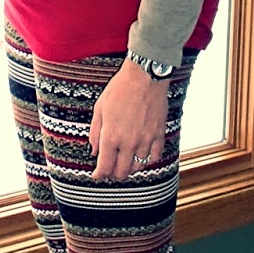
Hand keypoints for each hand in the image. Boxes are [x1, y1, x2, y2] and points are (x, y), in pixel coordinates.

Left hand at [89, 60, 170, 181]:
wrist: (144, 77)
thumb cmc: (119, 90)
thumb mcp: (99, 109)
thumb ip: (94, 133)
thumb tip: (94, 152)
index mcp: (111, 137)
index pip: (104, 167)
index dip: (99, 175)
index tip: (96, 175)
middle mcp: (128, 143)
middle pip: (122, 172)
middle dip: (113, 174)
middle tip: (110, 169)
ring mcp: (146, 140)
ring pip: (138, 167)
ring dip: (130, 168)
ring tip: (125, 162)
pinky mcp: (159, 134)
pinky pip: (155, 157)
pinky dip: (147, 160)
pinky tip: (142, 156)